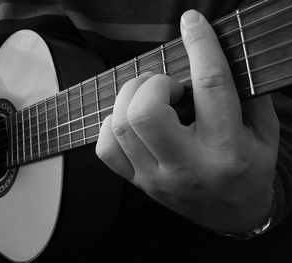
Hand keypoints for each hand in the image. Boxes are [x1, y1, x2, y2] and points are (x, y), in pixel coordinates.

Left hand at [96, 10, 279, 232]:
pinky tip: (130, 121)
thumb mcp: (263, 133)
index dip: (200, 46)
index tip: (192, 23)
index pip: (209, 87)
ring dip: (130, 97)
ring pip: (120, 125)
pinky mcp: (139, 183)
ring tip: (150, 98)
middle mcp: (187, 165)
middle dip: (151, 83)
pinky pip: (105, 148)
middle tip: (166, 85)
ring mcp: (156, 177)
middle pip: (146, 112)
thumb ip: (246, 95)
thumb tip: (217, 57)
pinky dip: (112, 124)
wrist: (233, 216)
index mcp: (226, 150)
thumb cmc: (249, 171)